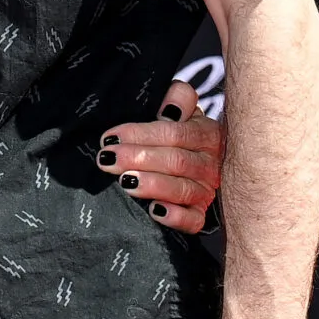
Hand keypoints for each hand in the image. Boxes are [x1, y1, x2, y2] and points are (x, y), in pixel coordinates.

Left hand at [97, 79, 224, 233]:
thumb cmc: (176, 132)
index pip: (175, 133)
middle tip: (108, 159)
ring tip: (125, 182)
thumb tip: (169, 109)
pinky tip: (155, 211)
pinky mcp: (200, 214)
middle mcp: (210, 163)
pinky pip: (194, 220)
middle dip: (139, 159)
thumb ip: (178, 98)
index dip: (141, 134)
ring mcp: (207, 190)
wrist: (189, 162)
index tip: (110, 137)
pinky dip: (176, 217)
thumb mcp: (179, 110)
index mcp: (205, 133)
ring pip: (184, 189)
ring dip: (153, 185)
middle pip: (177, 161)